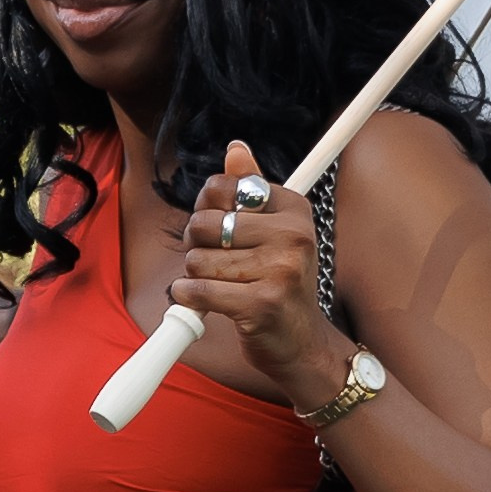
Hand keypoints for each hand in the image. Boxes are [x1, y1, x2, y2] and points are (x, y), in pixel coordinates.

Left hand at [171, 144, 351, 409]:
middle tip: (213, 261)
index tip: (217, 230)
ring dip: (195, 276)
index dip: (206, 209)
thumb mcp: (272, 232)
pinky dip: (188, 298)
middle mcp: (293, 234)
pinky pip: (199, 290)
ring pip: (198, 259)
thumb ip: (250, 190)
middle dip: (196, 245)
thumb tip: (235, 148)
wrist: (301, 343)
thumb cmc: (278, 283)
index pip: (224, 188)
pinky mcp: (261, 303)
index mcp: (294, 209)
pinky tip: (201, 302)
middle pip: (205, 223)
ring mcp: (280, 269)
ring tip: (218, 286)